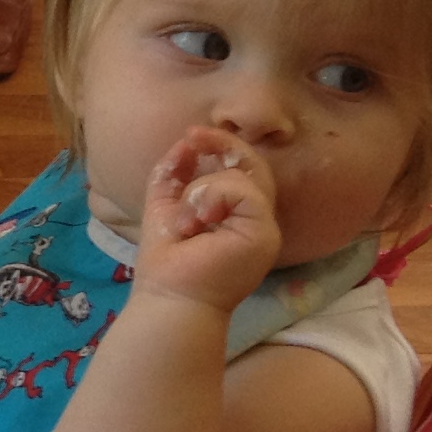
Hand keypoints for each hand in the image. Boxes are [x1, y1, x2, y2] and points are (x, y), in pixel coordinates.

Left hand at [134, 126, 282, 315]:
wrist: (170, 297)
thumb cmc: (168, 260)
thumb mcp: (165, 204)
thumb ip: (175, 173)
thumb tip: (185, 142)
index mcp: (238, 213)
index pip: (242, 169)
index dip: (220, 145)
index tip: (191, 135)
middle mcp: (257, 219)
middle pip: (253, 165)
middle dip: (222, 144)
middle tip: (193, 135)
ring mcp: (265, 227)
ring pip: (243, 176)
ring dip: (202, 189)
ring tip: (186, 221)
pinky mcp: (264, 233)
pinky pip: (243, 192)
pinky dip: (212, 197)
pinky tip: (197, 221)